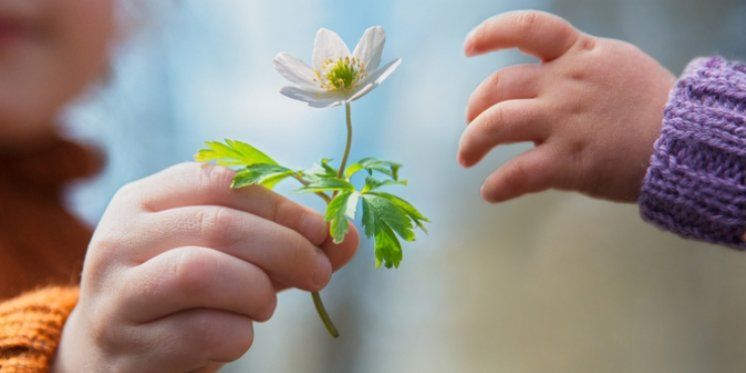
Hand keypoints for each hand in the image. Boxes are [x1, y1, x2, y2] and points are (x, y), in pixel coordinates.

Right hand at [53, 163, 357, 371]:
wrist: (116, 355)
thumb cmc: (184, 296)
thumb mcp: (229, 257)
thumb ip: (282, 242)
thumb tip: (349, 236)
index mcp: (144, 200)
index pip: (219, 180)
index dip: (280, 204)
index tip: (322, 230)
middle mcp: (120, 239)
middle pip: (217, 224)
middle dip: (284, 248)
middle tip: (319, 272)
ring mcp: (117, 295)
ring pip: (201, 272)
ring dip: (257, 290)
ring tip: (265, 305)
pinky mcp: (128, 348)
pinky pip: (202, 331)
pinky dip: (239, 335)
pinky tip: (236, 336)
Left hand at [459, 10, 675, 202]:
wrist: (687, 141)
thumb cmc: (653, 105)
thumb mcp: (616, 64)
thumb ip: (577, 65)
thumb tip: (543, 78)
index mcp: (578, 54)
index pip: (527, 28)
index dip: (491, 34)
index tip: (470, 47)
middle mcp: (565, 84)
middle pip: (498, 86)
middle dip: (475, 107)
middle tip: (472, 125)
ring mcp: (564, 122)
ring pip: (495, 125)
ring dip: (471, 142)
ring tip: (467, 157)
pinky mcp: (568, 161)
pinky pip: (517, 174)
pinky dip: (497, 185)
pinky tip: (491, 192)